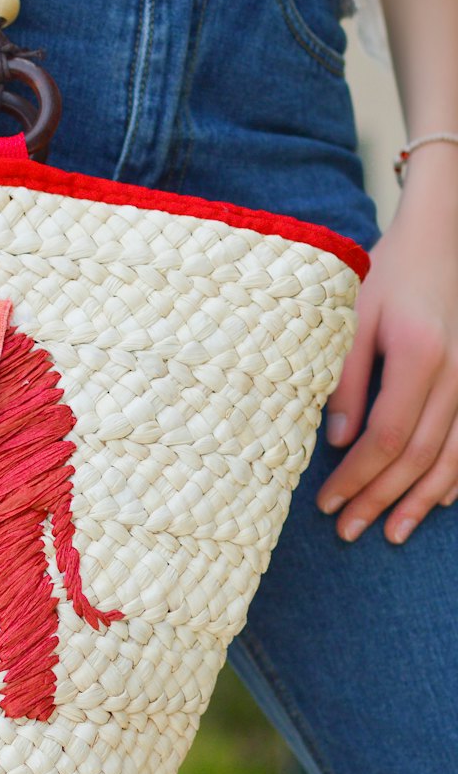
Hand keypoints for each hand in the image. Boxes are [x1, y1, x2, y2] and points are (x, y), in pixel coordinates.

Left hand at [316, 153, 457, 543]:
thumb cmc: (390, 275)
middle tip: (349, 531)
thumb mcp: (352, 319)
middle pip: (419, 456)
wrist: (445, 240)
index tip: (327, 504)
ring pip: (455, 457)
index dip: (357, 477)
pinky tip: (439, 501)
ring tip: (393, 532)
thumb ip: (344, 380)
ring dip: (422, 500)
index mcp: (419, 356)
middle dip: (382, 499)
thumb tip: (337, 442)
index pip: (386, 436)